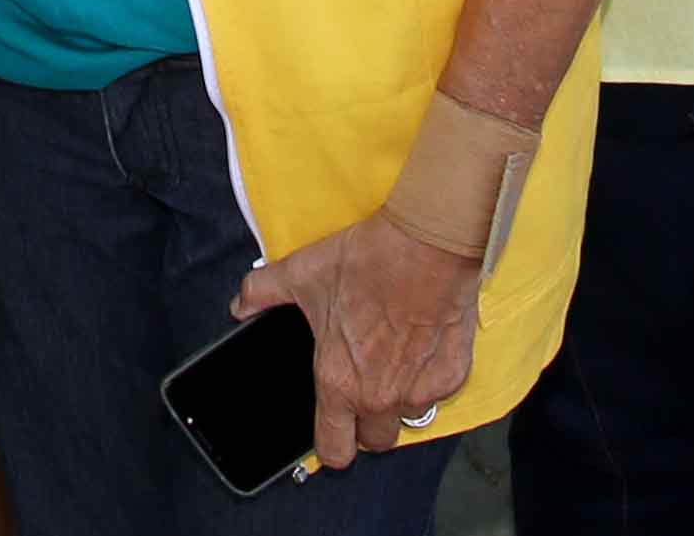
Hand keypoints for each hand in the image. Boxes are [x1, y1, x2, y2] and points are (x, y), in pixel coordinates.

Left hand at [235, 218, 477, 471]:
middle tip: (362, 390)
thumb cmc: (369, 261)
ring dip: (399, 400)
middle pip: (374, 442)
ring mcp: (419, 390)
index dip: (330, 446)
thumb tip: (241, 304)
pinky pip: (436, 392)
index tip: (332, 430)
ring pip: (407, 417)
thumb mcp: (302, 273)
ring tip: (392, 360)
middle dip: (367, 426)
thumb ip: (263, 292)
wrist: (427, 244)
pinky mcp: (452, 375)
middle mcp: (379, 396)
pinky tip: (419, 344)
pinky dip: (428, 377)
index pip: (334, 450)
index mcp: (339, 383)